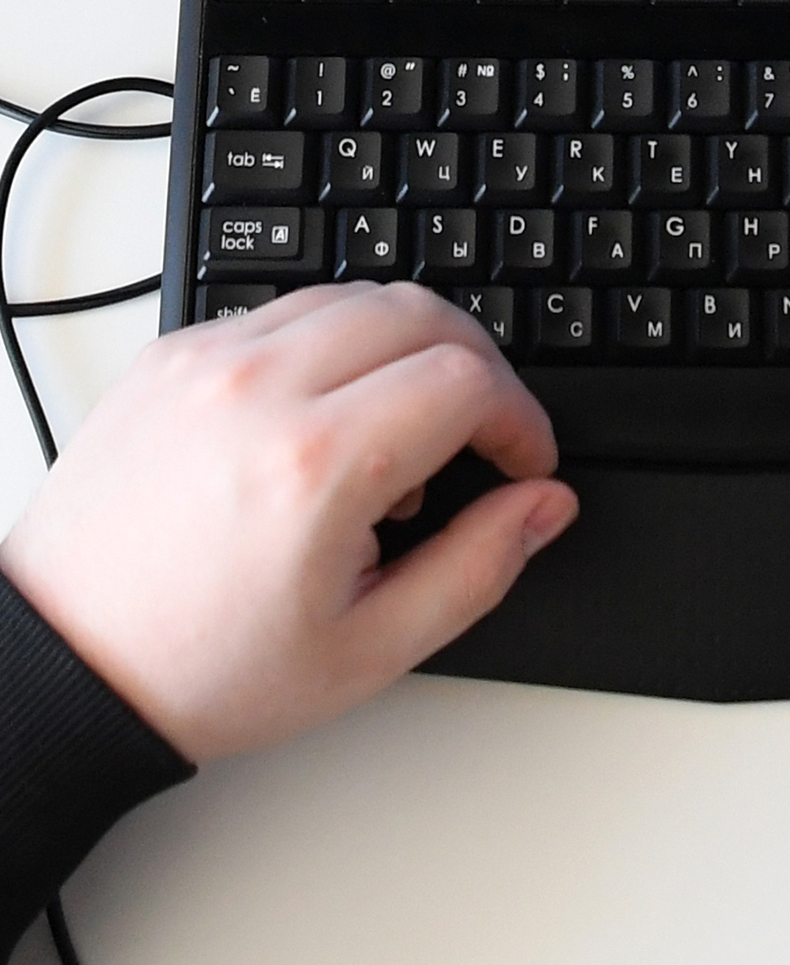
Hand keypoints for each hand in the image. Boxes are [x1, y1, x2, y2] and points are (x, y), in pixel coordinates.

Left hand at [0, 282, 576, 761]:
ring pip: (355, 297)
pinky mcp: (171, 356)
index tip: (522, 464)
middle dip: (480, 368)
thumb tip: (545, 504)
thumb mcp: (374, 647)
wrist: (69, 666)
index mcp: (317, 466)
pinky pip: (285, 311)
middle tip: (485, 433)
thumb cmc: (208, 667)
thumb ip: (479, 567)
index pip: (467, 379)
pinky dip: (336, 346)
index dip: (520, 419)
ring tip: (405, 434)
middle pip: (421, 313)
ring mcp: (206, 362)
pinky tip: (334, 420)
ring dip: (410, 349)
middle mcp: (258, 391)